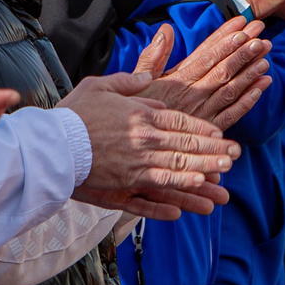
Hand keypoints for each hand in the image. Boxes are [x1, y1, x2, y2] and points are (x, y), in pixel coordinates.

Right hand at [62, 73, 241, 218]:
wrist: (49, 144)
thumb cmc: (73, 114)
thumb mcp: (101, 86)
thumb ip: (129, 81)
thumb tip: (148, 76)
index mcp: (142, 116)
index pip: (182, 123)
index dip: (205, 131)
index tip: (221, 135)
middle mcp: (145, 142)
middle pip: (187, 148)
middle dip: (214, 152)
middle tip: (235, 156)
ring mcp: (136, 167)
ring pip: (177, 172)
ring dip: (202, 176)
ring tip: (222, 180)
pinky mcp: (122, 187)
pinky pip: (151, 196)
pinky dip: (168, 201)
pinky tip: (184, 208)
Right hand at [133, 18, 271, 127]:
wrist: (131, 146)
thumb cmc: (131, 113)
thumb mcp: (136, 81)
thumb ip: (151, 57)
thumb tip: (166, 30)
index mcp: (175, 82)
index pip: (205, 55)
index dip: (224, 39)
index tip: (242, 25)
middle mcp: (190, 96)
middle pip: (222, 70)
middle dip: (243, 51)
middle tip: (262, 35)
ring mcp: (200, 114)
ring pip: (230, 91)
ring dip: (249, 73)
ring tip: (266, 57)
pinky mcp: (205, 132)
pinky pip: (230, 116)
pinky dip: (247, 102)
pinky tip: (260, 87)